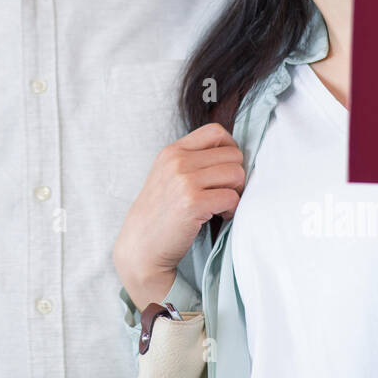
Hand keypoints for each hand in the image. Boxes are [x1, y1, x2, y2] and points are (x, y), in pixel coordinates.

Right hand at [113, 122, 244, 309]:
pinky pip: (231, 197)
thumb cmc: (160, 213)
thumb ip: (193, 160)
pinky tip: (219, 216)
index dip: (230, 148)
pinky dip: (232, 209)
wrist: (141, 245)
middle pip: (232, 154)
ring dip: (236, 192)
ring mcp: (184, 181)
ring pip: (236, 174)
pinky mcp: (192, 203)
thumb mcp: (168, 175)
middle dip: (236, 175)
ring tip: (222, 205)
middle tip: (225, 192)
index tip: (225, 169)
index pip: (215, 132)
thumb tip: (233, 153)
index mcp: (172, 151)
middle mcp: (177, 161)